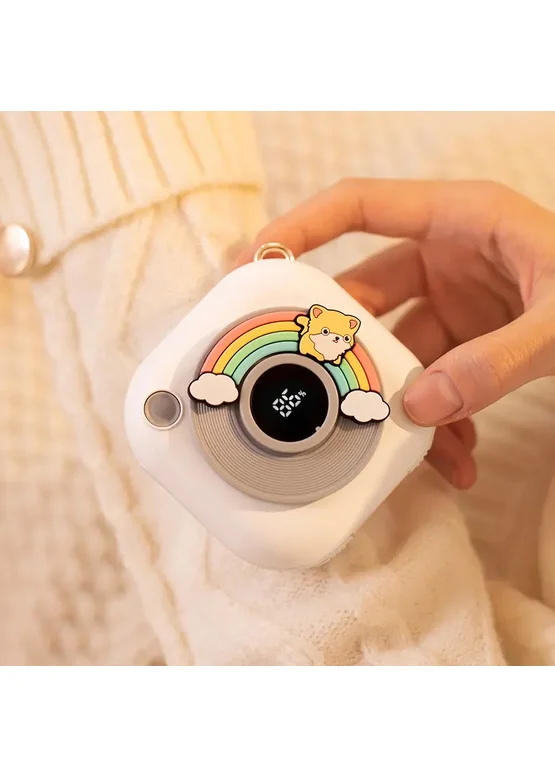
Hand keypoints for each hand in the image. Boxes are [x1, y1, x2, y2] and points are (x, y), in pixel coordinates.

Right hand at [235, 179, 554, 488]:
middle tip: (321, 390)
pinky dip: (439, 417)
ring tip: (417, 451)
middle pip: (365, 294)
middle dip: (348, 349)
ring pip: (399, 350)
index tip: (249, 262)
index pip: (357, 207)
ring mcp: (457, 297)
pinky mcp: (470, 337)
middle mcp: (448, 253)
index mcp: (460, 218)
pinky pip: (434, 376)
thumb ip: (493, 362)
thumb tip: (420, 407)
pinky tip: (455, 456)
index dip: (298, 227)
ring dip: (402, 402)